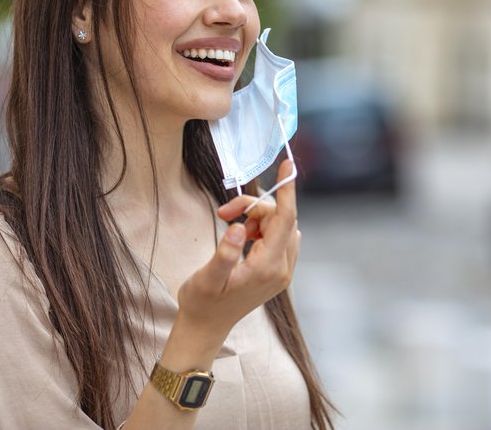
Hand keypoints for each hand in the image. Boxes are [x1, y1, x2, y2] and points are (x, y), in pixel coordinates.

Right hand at [175, 159, 300, 340]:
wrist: (206, 327)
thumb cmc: (202, 302)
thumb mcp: (207, 278)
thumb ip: (224, 254)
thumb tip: (239, 228)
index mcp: (267, 268)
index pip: (285, 219)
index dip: (287, 190)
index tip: (288, 164)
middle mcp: (282, 269)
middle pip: (280, 219)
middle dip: (254, 208)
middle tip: (224, 213)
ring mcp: (282, 272)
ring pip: (280, 226)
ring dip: (258, 217)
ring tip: (230, 227)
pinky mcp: (278, 272)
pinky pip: (279, 237)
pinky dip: (262, 228)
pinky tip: (242, 236)